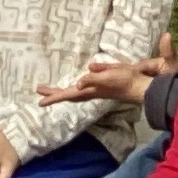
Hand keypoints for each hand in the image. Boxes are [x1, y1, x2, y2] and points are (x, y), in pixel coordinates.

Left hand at [38, 56, 158, 107]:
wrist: (138, 85)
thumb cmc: (124, 79)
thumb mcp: (109, 75)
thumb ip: (93, 79)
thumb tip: (78, 83)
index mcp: (88, 90)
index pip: (66, 94)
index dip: (53, 97)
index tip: (39, 102)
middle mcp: (88, 92)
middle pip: (66, 94)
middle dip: (52, 93)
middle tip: (39, 90)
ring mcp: (93, 91)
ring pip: (72, 93)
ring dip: (60, 92)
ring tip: (49, 91)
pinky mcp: (99, 88)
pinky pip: (80, 91)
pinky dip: (71, 90)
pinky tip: (72, 87)